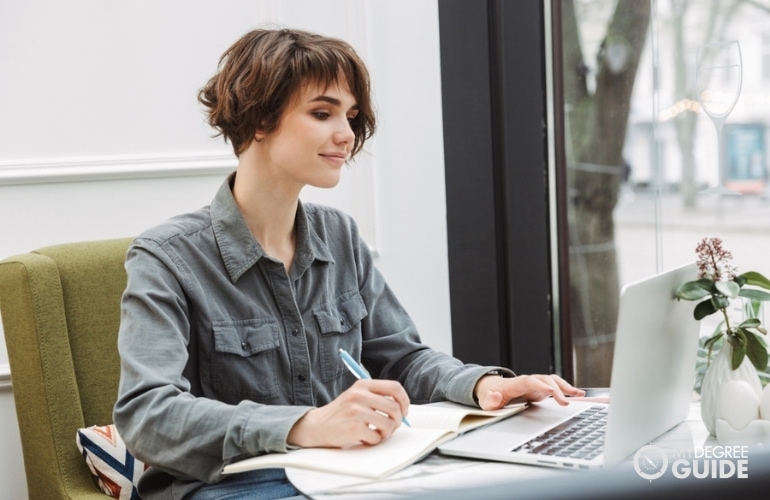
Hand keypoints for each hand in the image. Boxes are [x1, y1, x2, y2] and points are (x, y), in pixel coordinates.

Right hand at [287, 379, 409, 447]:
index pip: (394, 388)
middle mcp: (359, 395)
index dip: (404, 401)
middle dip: (397, 421)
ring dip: (385, 433)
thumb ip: (376, 397)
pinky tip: (363, 438)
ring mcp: (356, 411)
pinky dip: (373, 441)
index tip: (403, 411)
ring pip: (388, 424)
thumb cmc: (341, 413)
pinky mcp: (354, 427)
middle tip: (391, 427)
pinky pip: (376, 437)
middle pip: (394, 408)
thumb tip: (402, 408)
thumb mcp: (356, 396)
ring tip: (375, 433)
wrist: (316, 426)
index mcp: (363, 385)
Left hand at [474, 374, 584, 410]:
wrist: (492, 389)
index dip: (539, 385)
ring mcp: (535, 384)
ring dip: (565, 387)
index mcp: (514, 384)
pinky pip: (555, 386)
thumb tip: (495, 396)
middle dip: (556, 390)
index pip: (528, 381)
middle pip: (544, 380)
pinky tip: (578, 395)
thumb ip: (490, 400)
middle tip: (565, 402)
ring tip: (579, 395)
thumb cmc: (490, 396)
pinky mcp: (541, 389)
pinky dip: (567, 389)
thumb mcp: (486, 401)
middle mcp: (528, 381)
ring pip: (552, 381)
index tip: (549, 391)